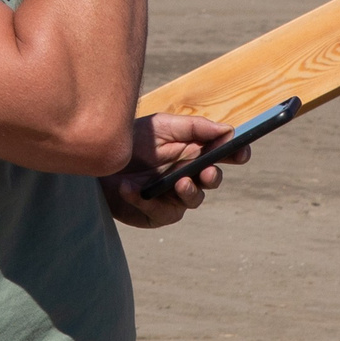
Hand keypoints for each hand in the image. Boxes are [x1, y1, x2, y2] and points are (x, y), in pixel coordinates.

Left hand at [102, 113, 243, 227]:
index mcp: (195, 152)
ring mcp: (173, 197)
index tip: (241, 152)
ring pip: (193, 200)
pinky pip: (160, 211)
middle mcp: (189, 175)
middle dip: (212, 177)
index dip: (236, 154)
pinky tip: (129, 187)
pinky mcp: (156, 214)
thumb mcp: (163, 126)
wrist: (98, 158)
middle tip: (206, 172)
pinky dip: (144, 199)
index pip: (224, 155)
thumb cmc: (133, 141)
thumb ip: (195, 127)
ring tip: (177, 182)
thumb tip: (228, 130)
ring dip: (188, 191)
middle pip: (212, 180)